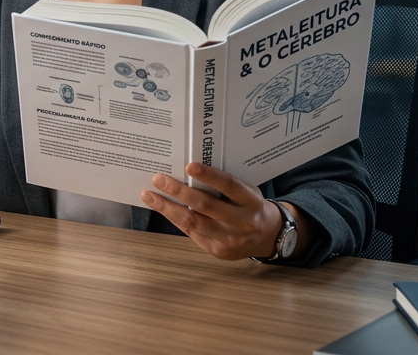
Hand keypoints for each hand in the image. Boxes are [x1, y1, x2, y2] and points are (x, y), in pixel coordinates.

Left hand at [140, 162, 308, 260]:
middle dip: (178, 191)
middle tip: (158, 179)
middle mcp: (243, 222)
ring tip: (149, 195)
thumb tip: (187, 172)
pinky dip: (175, 219)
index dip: (209, 176)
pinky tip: (162, 208)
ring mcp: (230, 240)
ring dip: (167, 208)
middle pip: (206, 206)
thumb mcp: (246, 192)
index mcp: (251, 202)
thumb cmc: (249, 206)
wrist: (267, 236)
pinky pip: (192, 233)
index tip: (189, 166)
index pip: (229, 186)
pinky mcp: (219, 251)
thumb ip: (224, 186)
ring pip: (194, 222)